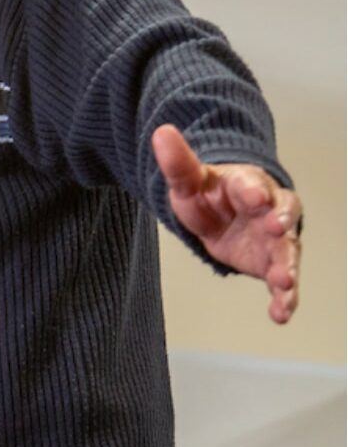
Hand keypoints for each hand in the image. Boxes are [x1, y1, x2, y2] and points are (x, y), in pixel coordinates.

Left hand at [152, 124, 300, 323]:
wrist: (223, 215)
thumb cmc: (208, 195)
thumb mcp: (188, 182)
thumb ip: (178, 163)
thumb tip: (160, 132)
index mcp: (246, 184)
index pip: (251, 183)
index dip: (253, 189)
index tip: (253, 196)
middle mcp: (269, 209)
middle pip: (281, 214)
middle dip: (280, 221)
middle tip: (275, 229)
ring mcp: (275, 238)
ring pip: (287, 249)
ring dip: (287, 265)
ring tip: (284, 282)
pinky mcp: (273, 263)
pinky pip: (282, 281)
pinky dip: (285, 297)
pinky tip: (281, 314)